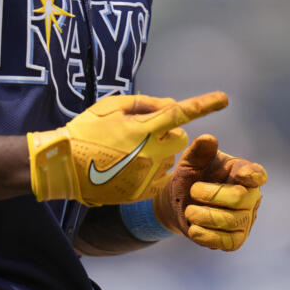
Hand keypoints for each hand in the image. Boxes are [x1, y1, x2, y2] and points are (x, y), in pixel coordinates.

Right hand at [27, 91, 228, 205]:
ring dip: (157, 153)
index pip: (180, 114)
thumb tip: (171, 106)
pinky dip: (148, 170)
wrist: (64, 166)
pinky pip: (158, 176)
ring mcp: (146, 174)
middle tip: (142, 133)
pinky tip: (126, 168)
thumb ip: (145, 103)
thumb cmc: (86, 130)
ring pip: (169, 158)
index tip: (224, 98)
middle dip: (168, 134)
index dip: (204, 104)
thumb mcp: (111, 106)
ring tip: (126, 152)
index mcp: (142, 129)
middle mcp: (149, 153)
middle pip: (179, 138)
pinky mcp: (142, 191)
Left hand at [151, 134, 265, 250]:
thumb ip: (199, 151)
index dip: (253, 175)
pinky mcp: (235, 240)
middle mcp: (250, 197)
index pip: (256, 174)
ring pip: (231, 221)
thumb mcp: (190, 163)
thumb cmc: (191, 178)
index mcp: (242, 172)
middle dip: (213, 195)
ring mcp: (245, 220)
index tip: (244, 174)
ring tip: (189, 211)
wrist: (179, 204)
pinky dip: (206, 235)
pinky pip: (225, 241)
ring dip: (204, 216)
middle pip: (240, 198)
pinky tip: (193, 228)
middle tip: (193, 191)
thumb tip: (208, 139)